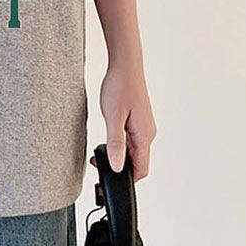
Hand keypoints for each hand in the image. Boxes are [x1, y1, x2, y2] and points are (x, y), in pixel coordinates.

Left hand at [91, 60, 156, 180]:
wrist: (125, 65)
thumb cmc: (119, 87)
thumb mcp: (113, 117)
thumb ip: (115, 143)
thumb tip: (117, 167)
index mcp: (144, 135)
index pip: (141, 169)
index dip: (127, 179)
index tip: (110, 180)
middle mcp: (148, 133)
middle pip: (137, 162)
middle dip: (120, 167)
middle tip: (98, 162)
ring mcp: (144, 126)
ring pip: (134, 150)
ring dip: (119, 154)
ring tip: (99, 151)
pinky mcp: (138, 120)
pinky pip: (132, 139)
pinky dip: (120, 144)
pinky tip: (107, 138)